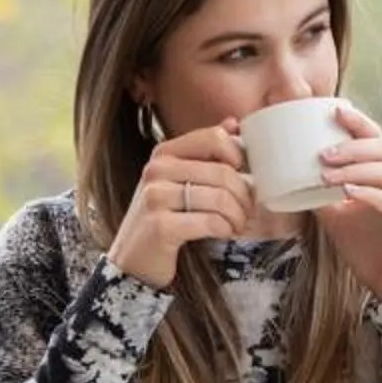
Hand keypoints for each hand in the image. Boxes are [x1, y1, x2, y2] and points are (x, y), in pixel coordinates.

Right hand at [108, 120, 253, 289]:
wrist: (134, 259)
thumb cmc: (163, 217)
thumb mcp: (179, 179)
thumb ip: (205, 152)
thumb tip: (233, 123)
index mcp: (163, 153)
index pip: (214, 137)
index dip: (238, 156)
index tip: (243, 177)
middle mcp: (156, 170)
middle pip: (223, 171)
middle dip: (244, 196)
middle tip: (247, 212)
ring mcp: (155, 197)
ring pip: (220, 198)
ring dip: (237, 216)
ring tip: (237, 225)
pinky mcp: (160, 226)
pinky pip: (210, 222)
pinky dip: (224, 229)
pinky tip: (224, 233)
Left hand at [312, 100, 381, 298]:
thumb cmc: (368, 252)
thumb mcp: (337, 219)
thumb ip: (322, 197)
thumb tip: (290, 177)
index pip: (377, 142)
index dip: (359, 124)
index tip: (334, 110)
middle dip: (352, 148)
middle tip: (321, 154)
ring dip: (357, 170)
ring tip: (328, 174)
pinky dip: (372, 195)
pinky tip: (349, 192)